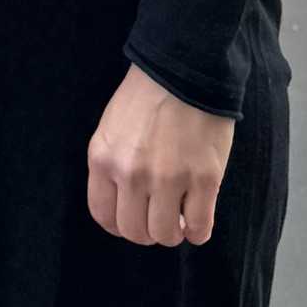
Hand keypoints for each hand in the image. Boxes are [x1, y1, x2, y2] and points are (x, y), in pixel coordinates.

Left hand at [86, 63, 235, 246]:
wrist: (184, 72)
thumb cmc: (145, 96)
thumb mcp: (111, 128)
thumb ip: (113, 165)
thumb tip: (125, 203)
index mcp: (103, 159)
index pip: (103, 215)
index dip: (119, 225)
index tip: (133, 221)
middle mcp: (131, 174)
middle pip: (134, 231)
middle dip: (147, 232)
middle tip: (159, 219)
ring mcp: (168, 180)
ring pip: (165, 234)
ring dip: (173, 233)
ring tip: (179, 219)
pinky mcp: (204, 181)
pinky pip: (199, 228)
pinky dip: (198, 232)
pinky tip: (197, 222)